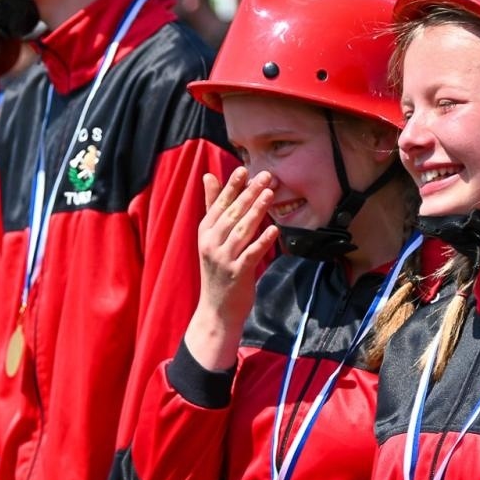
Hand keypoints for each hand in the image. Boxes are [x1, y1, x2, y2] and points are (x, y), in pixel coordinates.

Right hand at [184, 168, 279, 371]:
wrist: (216, 310)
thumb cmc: (218, 271)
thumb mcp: (211, 237)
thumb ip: (212, 206)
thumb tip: (208, 176)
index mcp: (206, 233)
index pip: (219, 205)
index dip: (231, 187)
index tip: (244, 169)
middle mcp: (211, 244)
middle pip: (232, 214)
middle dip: (249, 193)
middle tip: (265, 176)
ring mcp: (223, 259)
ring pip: (241, 230)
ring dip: (256, 211)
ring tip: (270, 194)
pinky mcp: (237, 274)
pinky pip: (251, 254)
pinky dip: (262, 241)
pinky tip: (274, 229)